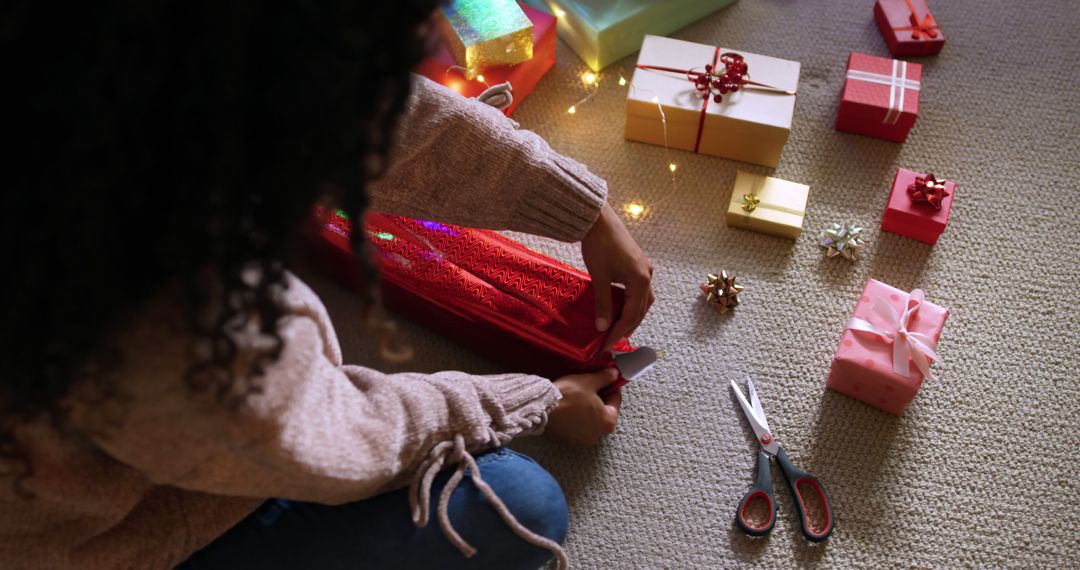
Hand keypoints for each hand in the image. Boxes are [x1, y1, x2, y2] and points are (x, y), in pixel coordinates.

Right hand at [545, 369, 621, 445]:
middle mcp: (598, 435)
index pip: (615, 402)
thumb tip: (615, 374)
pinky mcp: (568, 440)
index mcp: (609, 422)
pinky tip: (570, 406)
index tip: (606, 379)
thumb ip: (605, 378)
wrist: (543, 408)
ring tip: (580, 396)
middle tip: (592, 386)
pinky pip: (578, 426)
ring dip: (588, 409)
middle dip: (599, 400)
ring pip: (590, 421)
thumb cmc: (570, 394)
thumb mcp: (589, 381)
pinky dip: (577, 417)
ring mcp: (582, 440)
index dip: (611, 387)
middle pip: (603, 413)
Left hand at [581, 202, 654, 350]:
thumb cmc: (598, 246)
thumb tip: (602, 327)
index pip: (631, 315)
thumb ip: (603, 303)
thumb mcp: (599, 277)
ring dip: (632, 315)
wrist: (599, 219)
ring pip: (643, 300)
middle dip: (627, 327)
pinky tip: (621, 307)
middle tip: (612, 341)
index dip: (618, 332)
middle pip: (641, 310)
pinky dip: (632, 303)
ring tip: (619, 328)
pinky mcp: (639, 264)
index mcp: (640, 280)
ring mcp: (645, 269)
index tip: (606, 345)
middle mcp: (647, 276)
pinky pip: (640, 290)